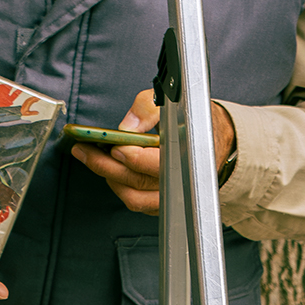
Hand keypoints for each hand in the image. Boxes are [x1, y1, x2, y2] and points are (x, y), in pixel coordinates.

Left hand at [70, 90, 236, 215]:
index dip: (132, 157)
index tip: (114, 146)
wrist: (220, 142)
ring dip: (109, 178)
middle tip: (84, 150)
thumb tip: (126, 126)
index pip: (156, 163)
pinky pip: (136, 203)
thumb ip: (148, 108)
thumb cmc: (196, 121)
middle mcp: (179, 179)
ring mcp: (171, 195)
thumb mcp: (175, 101)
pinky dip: (120, 188)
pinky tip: (108, 170)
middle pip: (137, 181)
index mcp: (186, 153)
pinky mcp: (163, 203)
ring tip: (91, 158)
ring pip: (133, 197)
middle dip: (106, 166)